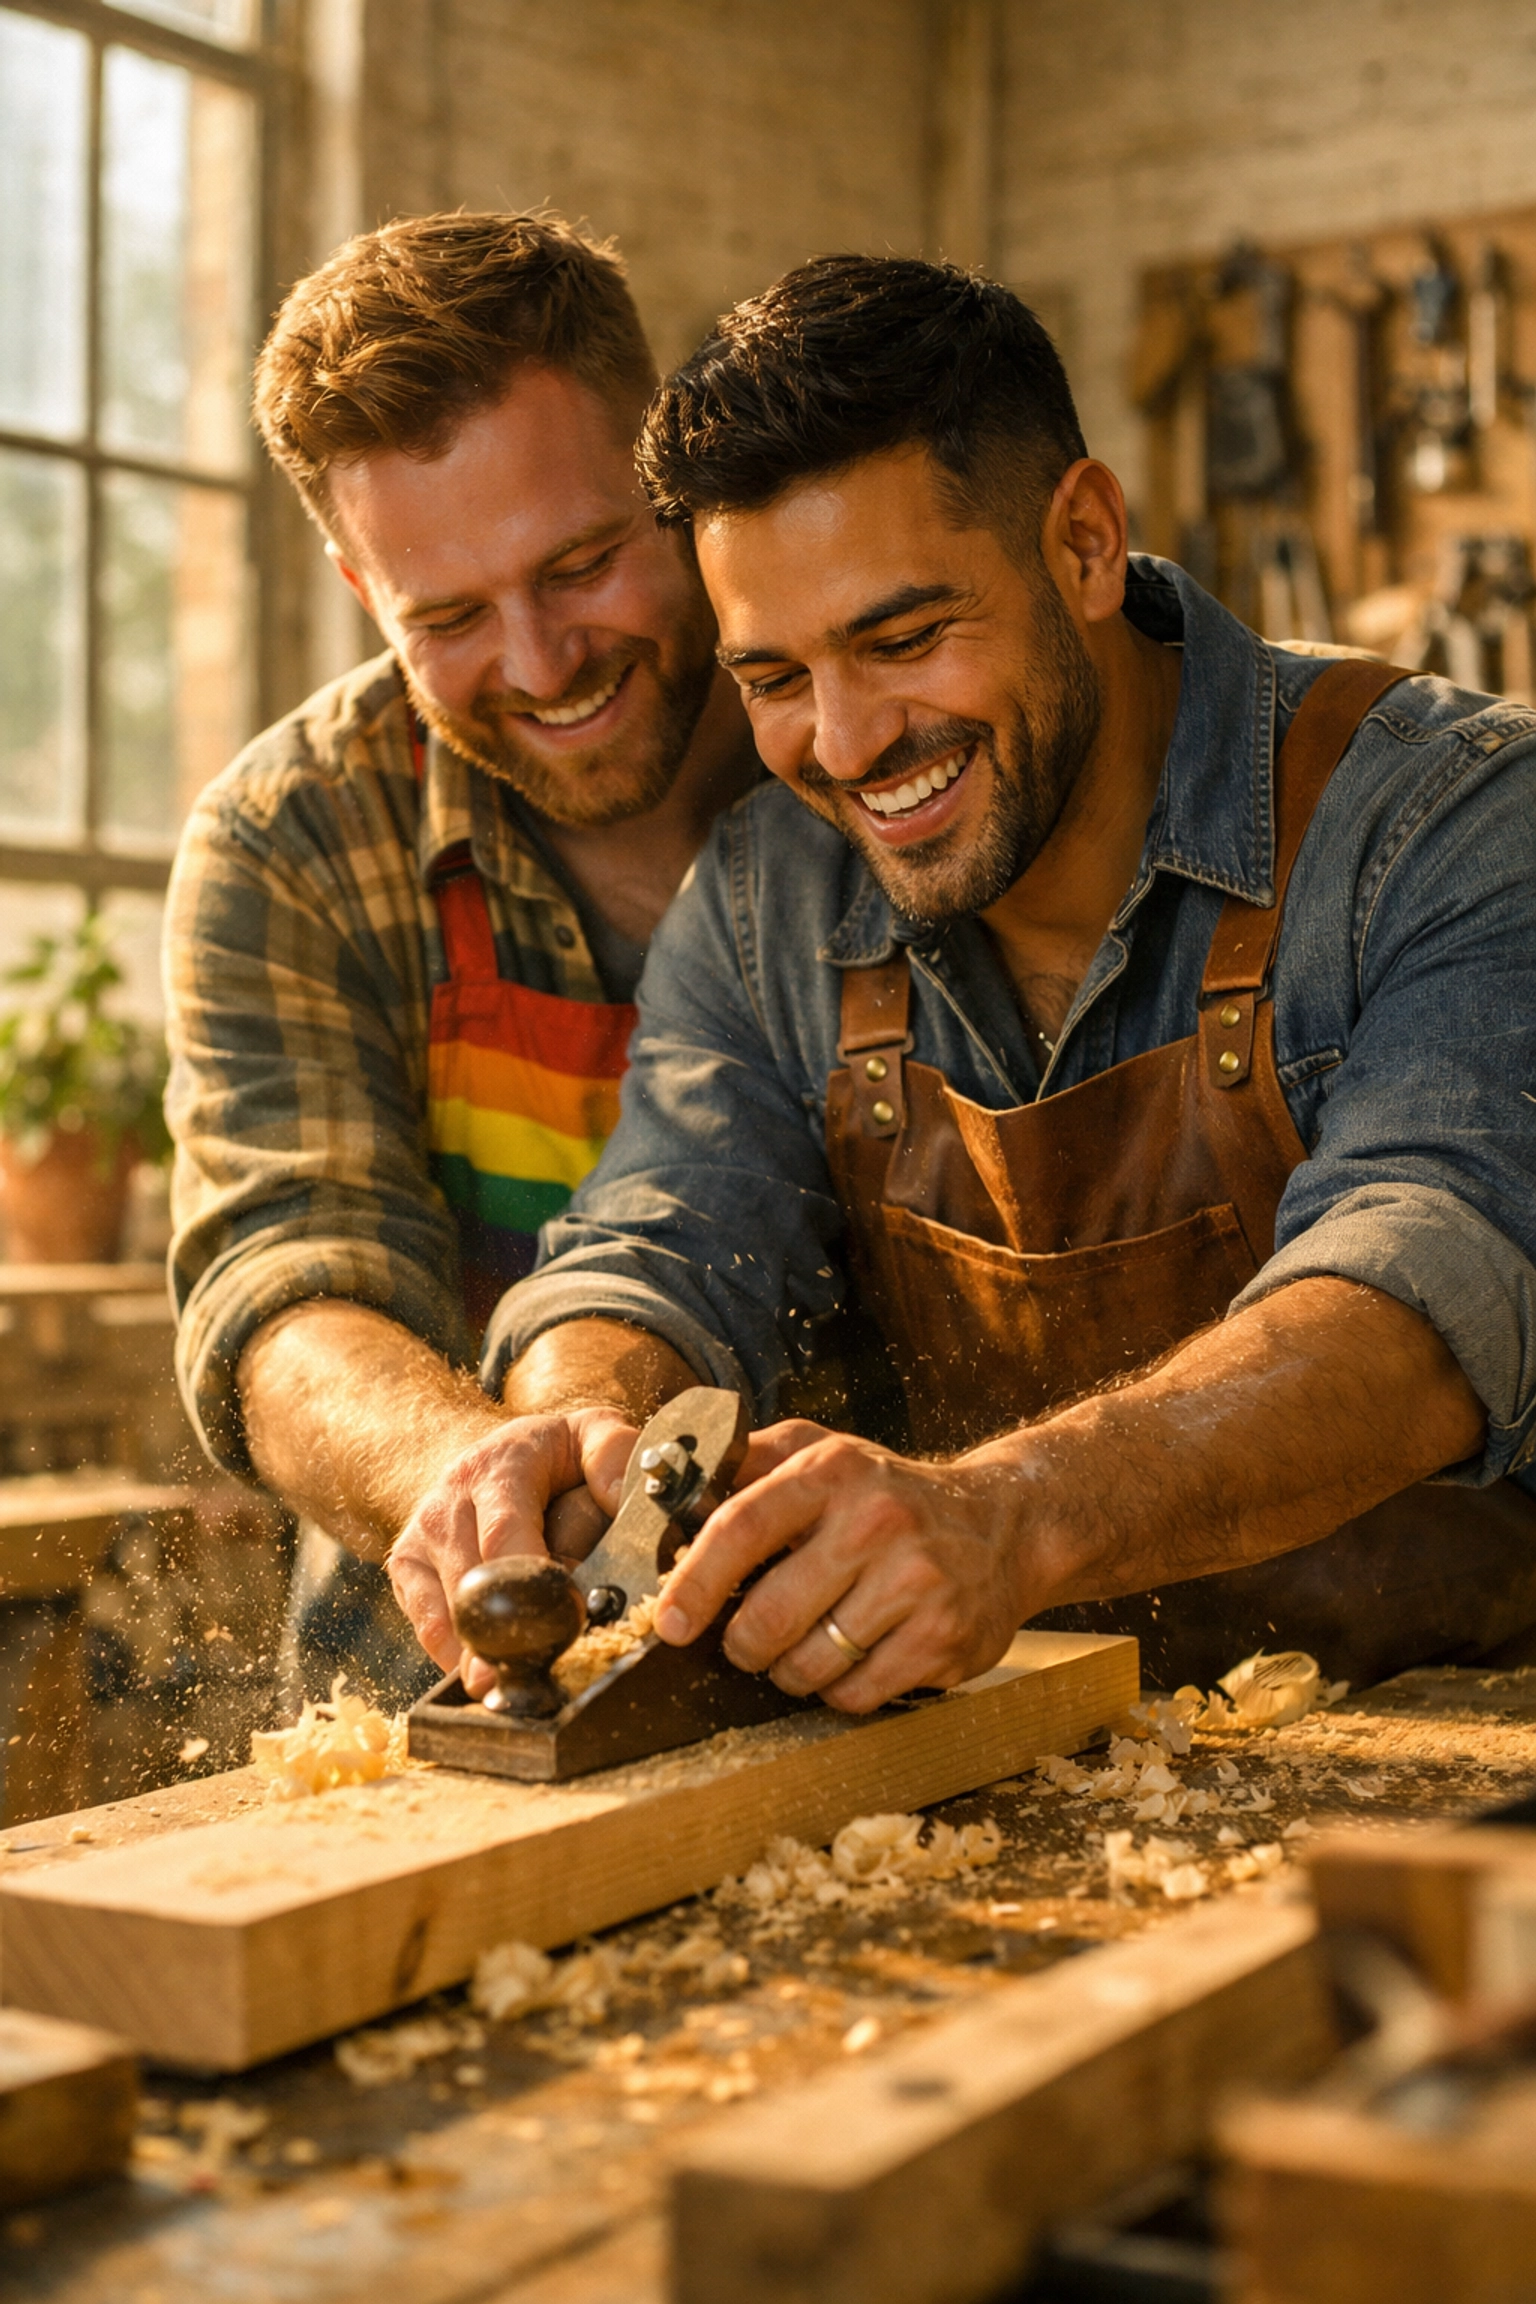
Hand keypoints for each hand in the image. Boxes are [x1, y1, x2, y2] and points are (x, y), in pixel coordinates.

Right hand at [388, 1407, 637, 1695]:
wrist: (486, 1455)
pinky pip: (428, 1628)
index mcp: (498, 1467)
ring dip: (485, 1653)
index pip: (505, 1532)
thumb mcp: (590, 1433)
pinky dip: (458, 1658)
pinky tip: (491, 1672)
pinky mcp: (405, 1567)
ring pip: (448, 1612)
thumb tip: (618, 1497)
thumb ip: (614, 1454)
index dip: (527, 1583)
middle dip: (510, 1631)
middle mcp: (450, 1500)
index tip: (559, 1622)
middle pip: (473, 1582)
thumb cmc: (551, 1455)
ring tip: (522, 1683)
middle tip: (543, 1675)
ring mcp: (422, 1535)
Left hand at [651, 1428, 1026, 1712]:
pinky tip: (850, 1659)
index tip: (669, 1622)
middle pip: (771, 1616)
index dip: (694, 1581)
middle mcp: (877, 1523)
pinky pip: (857, 1693)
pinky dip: (838, 1690)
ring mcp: (917, 1583)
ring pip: (811, 1665)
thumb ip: (747, 1462)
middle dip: (743, 1644)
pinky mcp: (945, 1638)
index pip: (742, 1527)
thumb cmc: (887, 1494)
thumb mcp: (822, 1453)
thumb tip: (670, 1487)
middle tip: (746, 1641)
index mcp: (833, 1472)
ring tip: (803, 1647)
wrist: (1002, 1524)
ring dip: (789, 1671)